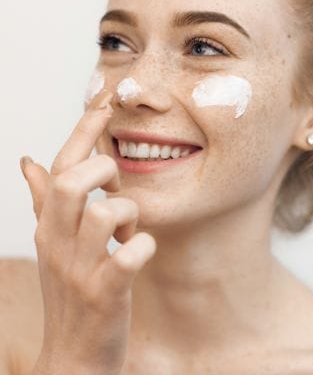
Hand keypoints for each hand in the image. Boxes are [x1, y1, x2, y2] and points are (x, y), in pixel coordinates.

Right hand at [20, 90, 156, 374]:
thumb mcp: (52, 243)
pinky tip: (139, 251)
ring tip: (128, 230)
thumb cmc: (70, 293)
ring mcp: (80, 270)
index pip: (59, 167)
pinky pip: (129, 255)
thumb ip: (43, 201)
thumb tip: (28, 160)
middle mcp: (57, 244)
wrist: (72, 358)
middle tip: (118, 188)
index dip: (82, 131)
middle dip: (104, 171)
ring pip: (105, 212)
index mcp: (48, 227)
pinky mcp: (106, 294)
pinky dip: (143, 246)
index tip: (104, 105)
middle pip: (73, 182)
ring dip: (128, 214)